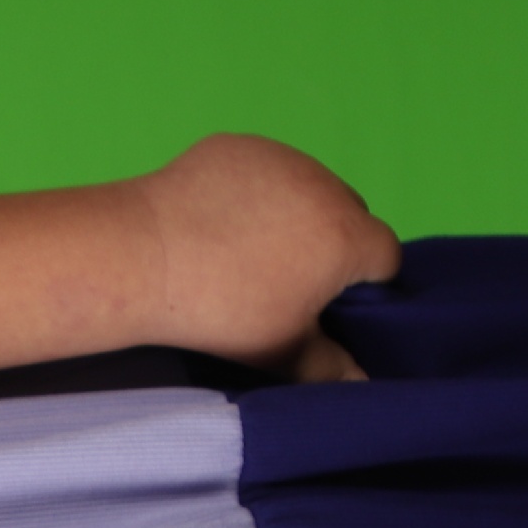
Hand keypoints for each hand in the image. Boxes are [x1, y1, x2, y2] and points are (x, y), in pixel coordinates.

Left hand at [135, 133, 397, 381]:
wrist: (142, 258)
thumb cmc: (221, 311)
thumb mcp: (282, 351)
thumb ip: (332, 367)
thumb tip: (360, 382)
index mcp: (348, 235)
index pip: (385, 256)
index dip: (363, 285)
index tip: (324, 305)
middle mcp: (325, 186)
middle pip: (350, 216)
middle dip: (331, 245)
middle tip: (282, 281)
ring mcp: (280, 158)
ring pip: (308, 188)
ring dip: (294, 213)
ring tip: (244, 250)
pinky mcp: (238, 146)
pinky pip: (263, 169)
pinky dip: (251, 192)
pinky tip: (215, 221)